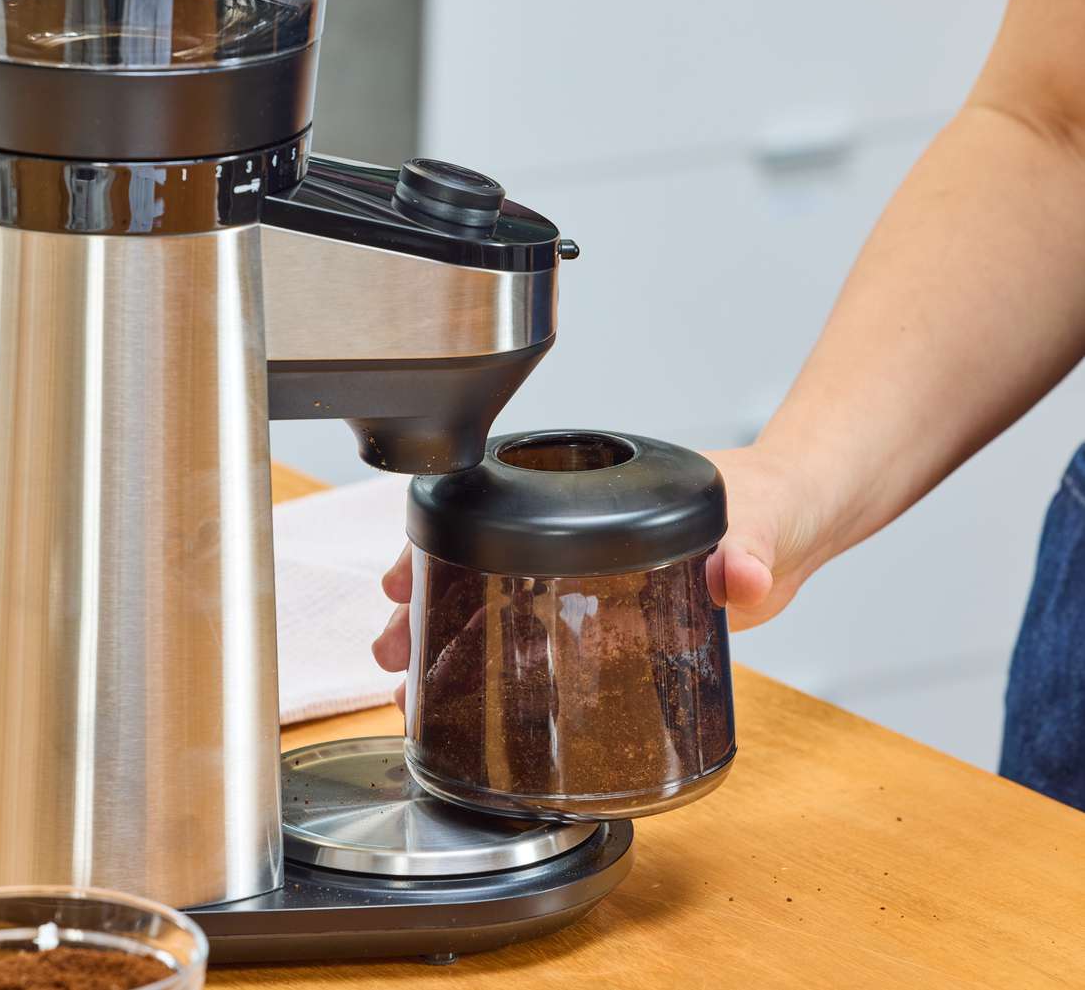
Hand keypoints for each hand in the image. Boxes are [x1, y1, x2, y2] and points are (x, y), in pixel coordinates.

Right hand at [370, 445, 835, 705]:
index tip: (398, 577)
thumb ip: (756, 548)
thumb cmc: (773, 501)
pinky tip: (476, 701)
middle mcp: (578, 532)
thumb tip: (746, 575)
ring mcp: (588, 574)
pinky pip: (539, 636)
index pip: (491, 508)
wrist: (802, 522)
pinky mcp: (609, 614)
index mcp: (593, 495)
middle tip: (393, 652)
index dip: (435, 542)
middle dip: (424, 607)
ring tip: (412, 690)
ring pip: (498, 603)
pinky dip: (500, 666)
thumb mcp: (766, 520)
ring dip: (449, 643)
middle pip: (478, 561)